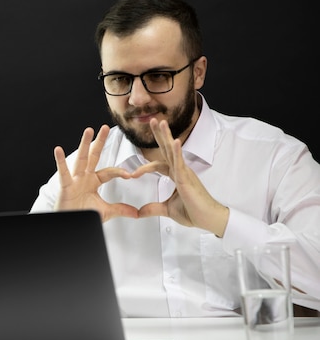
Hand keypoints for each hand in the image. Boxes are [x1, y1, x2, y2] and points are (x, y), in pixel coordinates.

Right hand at [54, 125, 137, 221]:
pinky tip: (58, 150)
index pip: (108, 172)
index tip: (129, 175)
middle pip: (93, 156)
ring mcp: (74, 180)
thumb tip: (137, 213)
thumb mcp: (105, 212)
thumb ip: (120, 209)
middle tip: (106, 127)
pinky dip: (60, 161)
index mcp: (93, 181)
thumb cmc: (84, 215)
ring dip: (84, 145)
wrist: (71, 225)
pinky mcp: (65, 186)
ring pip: (81, 160)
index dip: (119, 172)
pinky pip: (63, 172)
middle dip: (100, 142)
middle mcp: (84, 177)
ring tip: (88, 130)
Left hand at [132, 118, 229, 236]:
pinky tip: (175, 141)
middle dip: (160, 135)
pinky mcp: (187, 178)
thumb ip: (153, 208)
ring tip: (160, 122)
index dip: (144, 167)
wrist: (208, 219)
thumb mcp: (167, 210)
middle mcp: (180, 170)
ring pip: (173, 151)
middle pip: (167, 149)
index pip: (158, 164)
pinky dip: (177, 151)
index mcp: (176, 175)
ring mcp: (184, 172)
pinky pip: (181, 162)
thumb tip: (139, 212)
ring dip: (166, 136)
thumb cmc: (193, 212)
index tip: (132, 175)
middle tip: (152, 120)